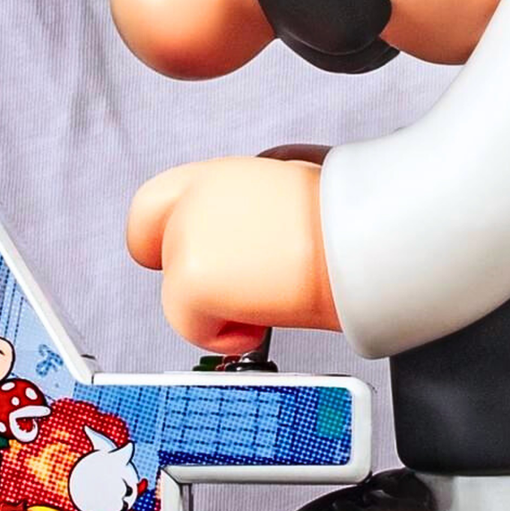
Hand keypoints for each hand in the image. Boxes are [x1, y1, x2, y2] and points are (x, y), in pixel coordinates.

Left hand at [127, 155, 338, 352]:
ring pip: (175, 294)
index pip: (155, 201)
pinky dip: (225, 336)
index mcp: (219, 174)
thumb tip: (250, 240)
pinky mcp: (189, 276)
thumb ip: (249, 210)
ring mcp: (186, 236)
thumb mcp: (291, 194)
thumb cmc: (345, 224)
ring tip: (269, 301)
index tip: (194, 259)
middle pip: (150, 246)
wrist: (359, 240)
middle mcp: (194, 198)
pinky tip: (263, 321)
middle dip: (183, 276)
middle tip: (227, 295)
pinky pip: (190, 326)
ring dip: (216, 309)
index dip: (166, 236)